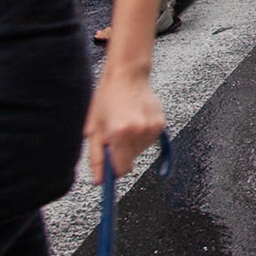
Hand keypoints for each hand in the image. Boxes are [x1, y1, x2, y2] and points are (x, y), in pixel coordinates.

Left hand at [84, 68, 164, 183]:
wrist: (128, 75)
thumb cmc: (107, 97)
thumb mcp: (94, 129)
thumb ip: (97, 158)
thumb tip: (100, 180)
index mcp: (120, 133)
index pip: (121, 169)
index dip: (113, 169)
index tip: (109, 164)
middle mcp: (139, 132)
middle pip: (131, 161)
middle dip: (120, 154)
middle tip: (113, 135)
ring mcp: (152, 128)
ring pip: (139, 152)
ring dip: (130, 145)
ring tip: (125, 124)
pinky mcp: (161, 124)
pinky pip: (148, 141)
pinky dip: (140, 137)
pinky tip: (134, 121)